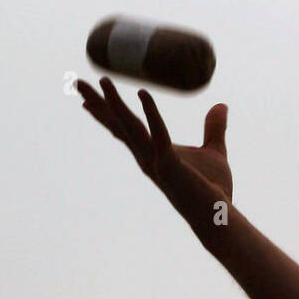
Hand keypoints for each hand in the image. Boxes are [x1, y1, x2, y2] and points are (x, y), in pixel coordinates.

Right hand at [77, 78, 232, 211]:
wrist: (218, 217)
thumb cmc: (213, 188)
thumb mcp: (214, 151)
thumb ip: (214, 128)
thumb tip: (221, 106)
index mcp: (152, 153)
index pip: (124, 129)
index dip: (106, 113)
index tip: (87, 99)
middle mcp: (147, 157)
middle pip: (118, 125)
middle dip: (99, 103)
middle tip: (78, 83)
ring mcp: (155, 161)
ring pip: (129, 127)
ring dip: (115, 103)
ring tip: (104, 81)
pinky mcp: (169, 165)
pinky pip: (158, 134)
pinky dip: (151, 114)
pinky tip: (143, 94)